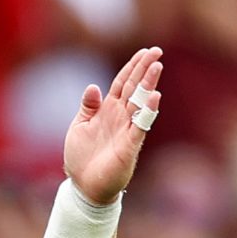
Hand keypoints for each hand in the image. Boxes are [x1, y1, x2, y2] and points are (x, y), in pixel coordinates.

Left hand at [65, 46, 163, 205]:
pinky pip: (140, 125)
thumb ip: (88, 107)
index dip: (132, 67)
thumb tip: (93, 87)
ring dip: (148, 84)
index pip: (122, 83)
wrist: (83, 186)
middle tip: (157, 51)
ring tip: (157, 66)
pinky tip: (154, 96)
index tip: (144, 52)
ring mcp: (127, 129)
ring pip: (140, 102)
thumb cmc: (82, 157)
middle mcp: (120, 116)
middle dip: (145, 69)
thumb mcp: (79, 127)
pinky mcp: (129, 145)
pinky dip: (147, 111)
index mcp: (108, 109)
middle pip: (134, 87)